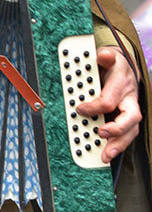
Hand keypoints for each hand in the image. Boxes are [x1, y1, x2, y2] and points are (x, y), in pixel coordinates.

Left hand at [75, 46, 141, 162]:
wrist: (124, 69)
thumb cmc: (113, 66)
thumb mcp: (108, 58)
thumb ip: (105, 57)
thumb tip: (103, 55)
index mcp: (122, 84)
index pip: (110, 100)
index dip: (94, 106)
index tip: (79, 108)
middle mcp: (130, 100)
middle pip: (130, 119)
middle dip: (116, 130)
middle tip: (101, 134)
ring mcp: (130, 112)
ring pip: (131, 131)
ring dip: (118, 145)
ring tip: (105, 156)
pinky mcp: (128, 121)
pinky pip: (125, 136)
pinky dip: (116, 146)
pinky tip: (105, 154)